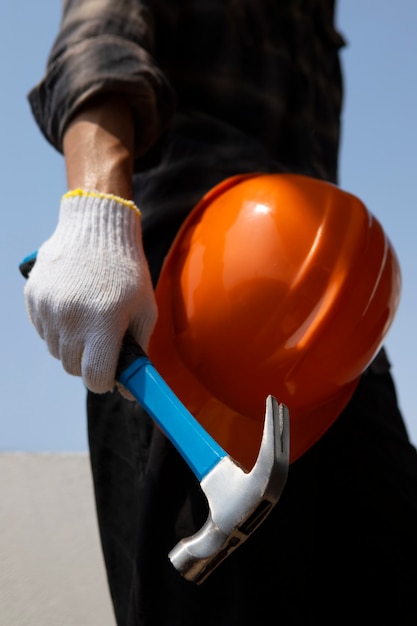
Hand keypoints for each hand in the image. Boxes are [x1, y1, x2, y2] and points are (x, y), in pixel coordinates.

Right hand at [24, 190, 157, 393]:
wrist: (96, 227)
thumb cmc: (128, 272)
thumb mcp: (145, 310)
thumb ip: (138, 351)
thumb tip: (129, 392)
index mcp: (104, 321)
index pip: (94, 377)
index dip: (104, 380)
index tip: (111, 372)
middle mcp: (71, 317)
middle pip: (73, 368)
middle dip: (89, 363)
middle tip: (102, 343)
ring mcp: (48, 307)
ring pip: (56, 352)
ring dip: (72, 346)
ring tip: (89, 319)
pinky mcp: (33, 298)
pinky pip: (43, 332)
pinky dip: (57, 329)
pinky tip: (73, 307)